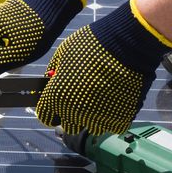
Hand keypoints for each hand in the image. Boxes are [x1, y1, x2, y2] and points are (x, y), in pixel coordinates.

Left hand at [36, 0, 171, 134]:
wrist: (126, 46)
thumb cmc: (91, 45)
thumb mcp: (64, 52)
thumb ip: (54, 70)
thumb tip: (50, 79)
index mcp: (57, 97)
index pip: (45, 117)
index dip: (50, 109)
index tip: (57, 103)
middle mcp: (75, 112)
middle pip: (68, 126)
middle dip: (72, 114)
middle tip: (82, 98)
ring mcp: (98, 118)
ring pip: (91, 127)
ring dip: (93, 116)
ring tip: (101, 96)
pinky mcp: (119, 120)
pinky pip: (112, 125)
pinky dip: (113, 116)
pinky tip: (115, 99)